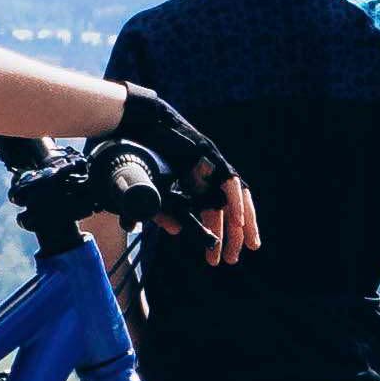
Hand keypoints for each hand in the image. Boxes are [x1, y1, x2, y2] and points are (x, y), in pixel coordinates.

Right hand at [108, 87, 259, 268]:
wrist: (134, 121)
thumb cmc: (139, 150)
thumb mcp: (152, 187)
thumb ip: (162, 209)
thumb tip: (176, 231)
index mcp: (195, 180)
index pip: (216, 209)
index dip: (222, 231)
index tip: (223, 255)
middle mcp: (207, 172)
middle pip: (231, 206)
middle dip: (236, 234)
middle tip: (233, 259)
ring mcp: (210, 161)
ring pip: (236, 195)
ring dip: (241, 221)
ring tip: (244, 244)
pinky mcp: (210, 153)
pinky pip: (228, 180)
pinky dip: (234, 201)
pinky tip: (237, 221)